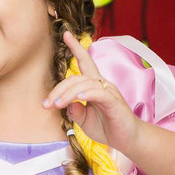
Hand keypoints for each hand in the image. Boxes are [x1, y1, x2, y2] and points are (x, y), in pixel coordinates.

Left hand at [43, 32, 141, 153]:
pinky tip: (79, 98)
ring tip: (56, 105)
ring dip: (67, 94)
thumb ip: (75, 111)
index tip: (66, 34)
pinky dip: (87, 94)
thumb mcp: (85, 120)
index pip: (85, 62)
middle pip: (76, 78)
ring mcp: (109, 92)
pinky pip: (99, 93)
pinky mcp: (114, 102)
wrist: (128, 140)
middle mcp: (102, 84)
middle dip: (58, 89)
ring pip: (84, 84)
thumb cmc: (108, 127)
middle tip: (46, 104)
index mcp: (94, 86)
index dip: (76, 48)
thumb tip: (67, 105)